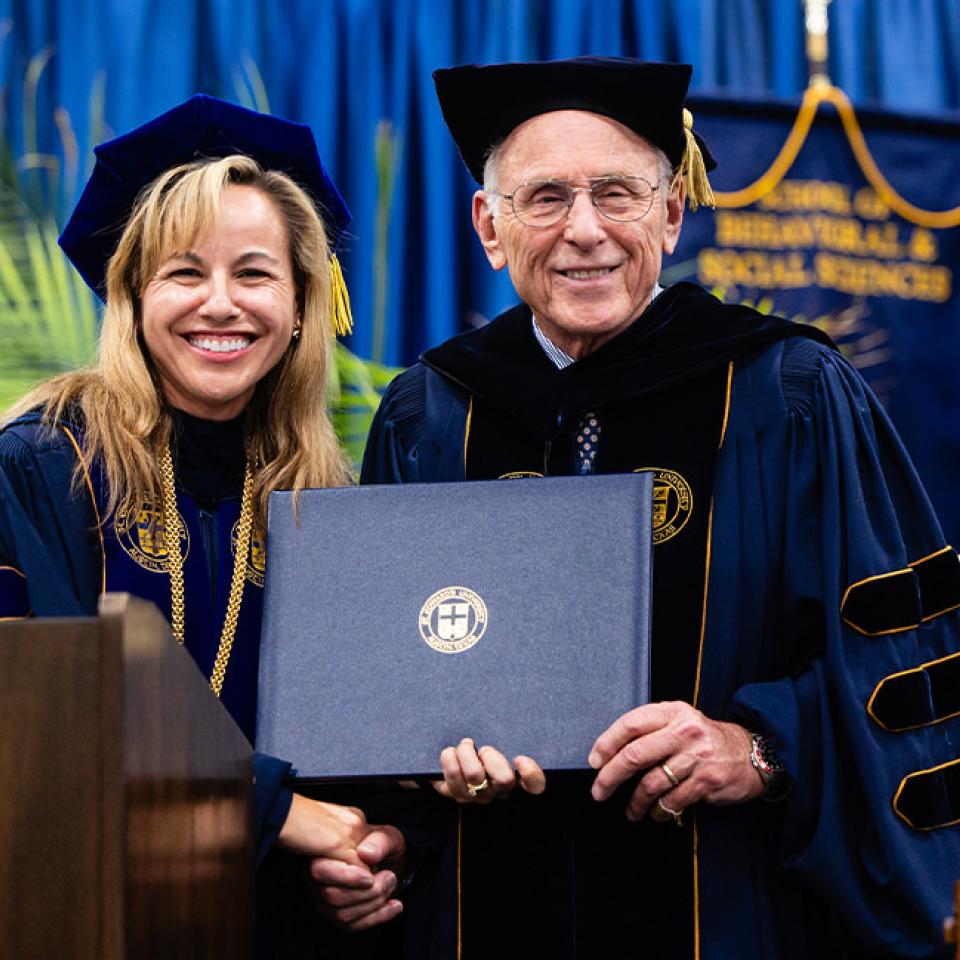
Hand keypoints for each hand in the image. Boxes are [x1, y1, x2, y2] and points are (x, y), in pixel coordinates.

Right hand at [276, 794, 404, 930]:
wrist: (387, 860)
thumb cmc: (381, 846)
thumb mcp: (387, 836)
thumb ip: (379, 842)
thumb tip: (366, 853)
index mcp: (322, 853)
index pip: (319, 872)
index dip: (347, 877)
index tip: (372, 876)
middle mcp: (316, 878)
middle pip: (332, 896)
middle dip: (367, 892)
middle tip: (389, 877)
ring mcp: (323, 899)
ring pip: (342, 914)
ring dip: (374, 904)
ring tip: (391, 885)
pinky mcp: (336, 916)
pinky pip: (352, 926)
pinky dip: (378, 917)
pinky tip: (394, 906)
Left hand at [434, 737, 545, 802]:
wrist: (449, 753)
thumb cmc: (480, 739)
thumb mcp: (495, 734)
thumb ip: (505, 730)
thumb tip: (514, 706)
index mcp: (517, 776)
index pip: (535, 784)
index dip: (531, 775)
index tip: (519, 758)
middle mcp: (500, 791)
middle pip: (505, 780)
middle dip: (492, 756)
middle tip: (483, 747)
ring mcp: (478, 796)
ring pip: (475, 775)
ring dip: (466, 752)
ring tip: (463, 744)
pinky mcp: (457, 795)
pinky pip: (453, 776)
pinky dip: (450, 758)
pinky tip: (450, 753)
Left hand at [588, 701, 763, 820]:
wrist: (750, 753)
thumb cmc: (703, 739)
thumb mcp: (679, 721)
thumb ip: (650, 730)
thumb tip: (610, 753)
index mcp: (672, 712)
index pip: (630, 724)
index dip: (607, 743)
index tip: (594, 761)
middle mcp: (684, 731)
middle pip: (635, 755)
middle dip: (610, 776)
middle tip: (599, 791)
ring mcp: (697, 756)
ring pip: (651, 783)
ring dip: (635, 802)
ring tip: (630, 810)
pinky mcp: (708, 780)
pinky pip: (672, 801)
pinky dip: (660, 810)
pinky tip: (657, 812)